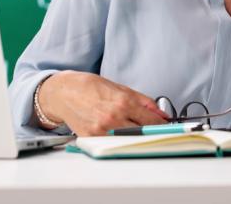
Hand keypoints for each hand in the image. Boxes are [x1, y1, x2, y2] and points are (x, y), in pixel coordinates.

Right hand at [37, 71, 169, 135]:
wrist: (63, 92)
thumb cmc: (89, 87)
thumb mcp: (121, 88)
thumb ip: (143, 101)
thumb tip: (160, 113)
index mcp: (123, 102)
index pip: (151, 120)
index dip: (162, 125)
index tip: (167, 127)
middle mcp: (114, 117)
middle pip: (143, 133)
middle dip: (152, 133)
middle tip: (157, 132)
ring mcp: (102, 130)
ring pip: (129, 141)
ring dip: (136, 138)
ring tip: (138, 133)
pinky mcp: (92, 138)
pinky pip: (112, 143)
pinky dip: (119, 141)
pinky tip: (120, 135)